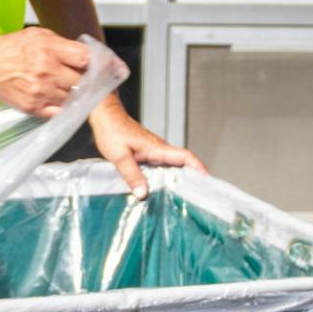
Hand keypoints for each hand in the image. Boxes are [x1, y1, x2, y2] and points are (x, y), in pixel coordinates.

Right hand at [0, 27, 90, 116]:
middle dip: (86, 80)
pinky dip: (63, 107)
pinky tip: (59, 98)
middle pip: (83, 81)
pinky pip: (59, 111)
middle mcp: (47, 71)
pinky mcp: (34, 107)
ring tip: (67, 87)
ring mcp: (41, 92)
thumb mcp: (36, 35)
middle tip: (84, 78)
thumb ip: (62, 44)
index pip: (86, 59)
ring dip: (74, 94)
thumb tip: (86, 55)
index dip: (96, 63)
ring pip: (73, 98)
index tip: (101, 66)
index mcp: (49, 49)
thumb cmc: (10, 50)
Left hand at [88, 98, 206, 198]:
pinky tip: (161, 187)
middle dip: (193, 176)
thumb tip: (143, 193)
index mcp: (157, 148)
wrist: (105, 116)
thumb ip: (131, 175)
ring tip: (183, 195)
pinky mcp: (146, 152)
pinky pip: (161, 165)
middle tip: (198, 194)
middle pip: (182, 163)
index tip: (208, 179)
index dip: (198, 167)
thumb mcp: (119, 156)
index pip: (185, 156)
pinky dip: (165, 175)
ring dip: (179, 177)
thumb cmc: (111, 131)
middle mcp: (158, 149)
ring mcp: (153, 150)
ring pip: (171, 164)